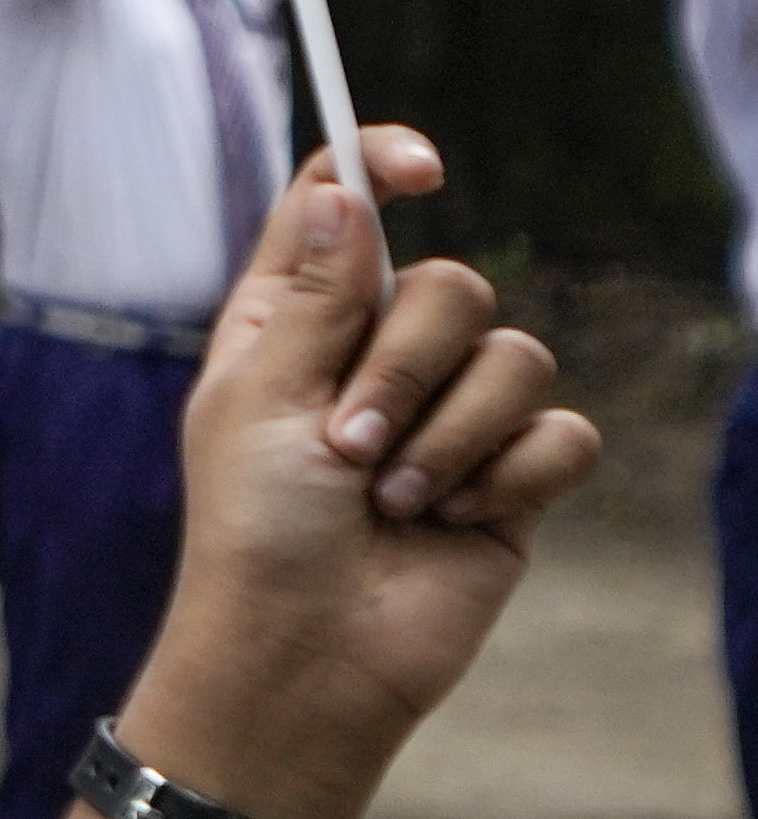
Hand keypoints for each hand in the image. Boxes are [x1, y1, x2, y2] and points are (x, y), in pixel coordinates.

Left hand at [119, 128, 591, 818]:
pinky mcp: (513, 475)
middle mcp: (377, 355)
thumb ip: (313, 297)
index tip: (421, 169)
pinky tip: (454, 522)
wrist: (308, 652)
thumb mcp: (261, 401)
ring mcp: (452, 414)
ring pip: (516, 357)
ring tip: (390, 501)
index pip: (344, 205)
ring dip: (448, 438)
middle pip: (451, 282)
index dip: (382, 165)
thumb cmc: (256, 532)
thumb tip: (341, 191)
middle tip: (346, 446)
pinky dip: (508, 479)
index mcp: (294, 322)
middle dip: (404, 368)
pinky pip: (563, 432)